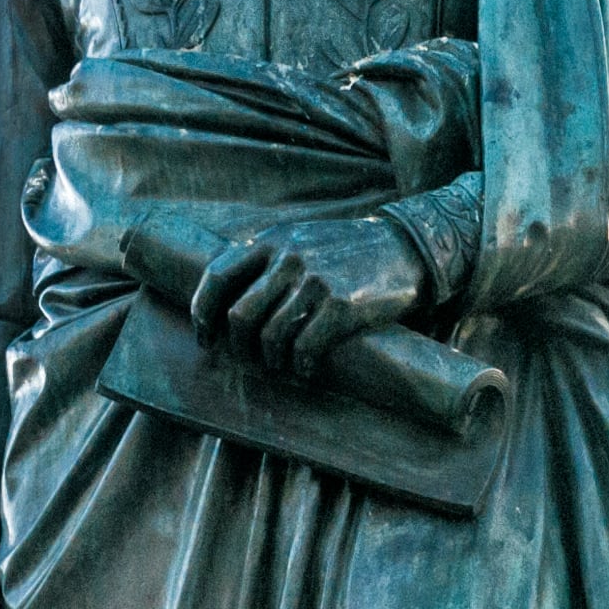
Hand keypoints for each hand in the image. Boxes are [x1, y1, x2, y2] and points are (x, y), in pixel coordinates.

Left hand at [190, 212, 424, 378]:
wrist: (405, 248)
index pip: (217, 276)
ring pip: (271, 337)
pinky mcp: (342, 306)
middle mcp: (289, 258)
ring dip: (272, 361)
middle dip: (238, 347)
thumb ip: (266, 260)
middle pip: (240, 315)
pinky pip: (305, 348)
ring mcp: (316, 281)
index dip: (204, 313)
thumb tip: (227, 302)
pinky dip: (301, 366)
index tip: (206, 338)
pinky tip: (307, 369)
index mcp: (272, 240)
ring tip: (281, 367)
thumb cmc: (347, 251)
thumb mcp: (301, 239)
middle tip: (247, 361)